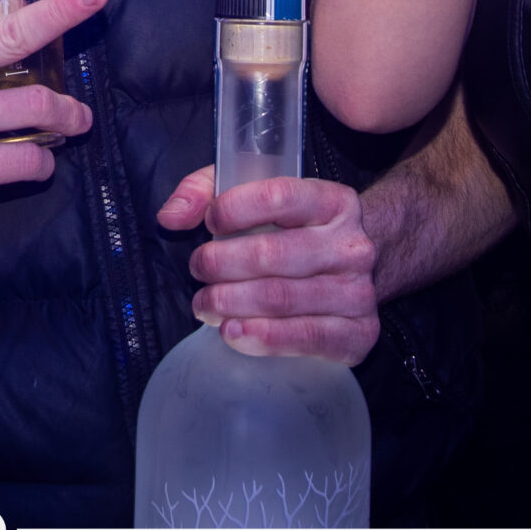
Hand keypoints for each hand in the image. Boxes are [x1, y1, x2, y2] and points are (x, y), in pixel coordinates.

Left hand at [156, 168, 380, 363]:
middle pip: (273, 254)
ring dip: (229, 303)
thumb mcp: (254, 196)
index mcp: (332, 202)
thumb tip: (172, 217)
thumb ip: (205, 192)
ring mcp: (359, 292)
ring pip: (281, 298)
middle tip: (197, 271)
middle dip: (220, 264)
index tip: (208, 223)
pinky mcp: (358, 334)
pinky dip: (262, 337)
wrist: (355, 274)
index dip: (234, 209)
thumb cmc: (293, 232)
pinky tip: (232, 331)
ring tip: (204, 304)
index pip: (279, 197)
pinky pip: (305, 337)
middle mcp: (352, 246)